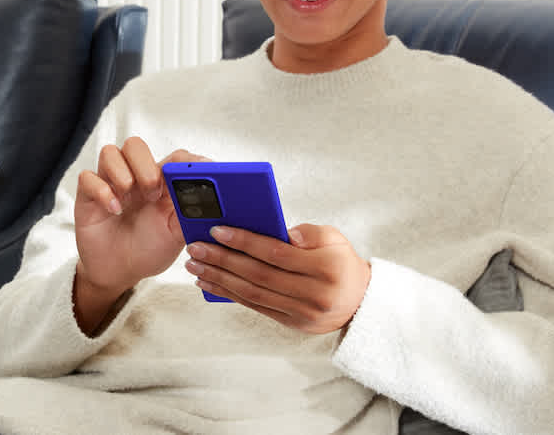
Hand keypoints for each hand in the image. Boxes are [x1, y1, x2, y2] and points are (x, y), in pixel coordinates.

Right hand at [72, 137, 207, 332]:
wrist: (119, 272)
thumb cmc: (148, 250)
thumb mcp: (176, 235)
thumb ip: (191, 214)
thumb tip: (213, 200)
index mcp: (160, 183)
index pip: (172, 157)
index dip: (185, 161)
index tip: (196, 171)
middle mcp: (134, 178)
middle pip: (135, 145)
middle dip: (145, 165)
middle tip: (152, 192)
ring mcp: (110, 184)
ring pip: (110, 152)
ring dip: (122, 172)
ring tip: (129, 198)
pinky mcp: (88, 196)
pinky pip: (88, 177)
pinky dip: (102, 191)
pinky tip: (113, 210)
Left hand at [184, 223, 371, 334]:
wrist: (358, 300)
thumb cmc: (339, 261)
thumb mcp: (334, 238)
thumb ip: (309, 233)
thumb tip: (282, 233)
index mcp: (326, 268)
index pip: (276, 253)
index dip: (244, 241)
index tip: (217, 230)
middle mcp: (313, 294)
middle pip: (258, 275)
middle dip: (222, 260)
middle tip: (196, 248)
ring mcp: (301, 312)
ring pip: (252, 293)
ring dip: (219, 278)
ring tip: (195, 265)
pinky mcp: (291, 323)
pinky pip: (254, 306)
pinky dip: (229, 293)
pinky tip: (210, 282)